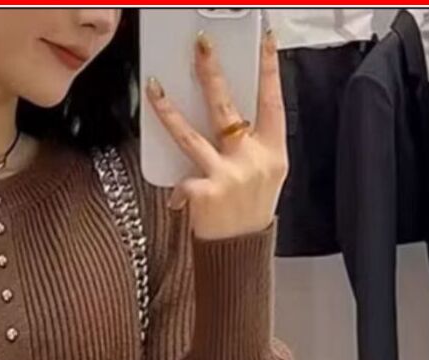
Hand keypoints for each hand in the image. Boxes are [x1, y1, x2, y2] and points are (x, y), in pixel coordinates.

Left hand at [145, 27, 287, 240]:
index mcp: (273, 151)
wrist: (241, 253)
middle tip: (201, 45)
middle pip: (226, 107)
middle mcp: (252, 159)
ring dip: (169, 110)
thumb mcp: (267, 175)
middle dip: (211, 72)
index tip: (264, 38)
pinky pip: (183, 182)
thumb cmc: (251, 212)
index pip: (273, 100)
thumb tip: (230, 118)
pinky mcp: (205, 194)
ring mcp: (227, 176)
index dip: (269, 68)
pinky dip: (178, 192)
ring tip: (155, 87)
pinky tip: (179, 203)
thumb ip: (253, 146)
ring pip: (190, 135)